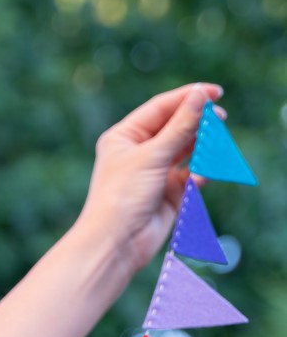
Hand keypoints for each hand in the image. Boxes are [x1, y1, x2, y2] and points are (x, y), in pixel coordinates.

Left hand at [75, 82, 224, 277]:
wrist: (117, 243)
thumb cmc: (123, 196)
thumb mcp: (153, 155)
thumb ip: (180, 126)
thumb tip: (201, 96)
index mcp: (125, 137)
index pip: (161, 108)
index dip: (188, 98)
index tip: (215, 93)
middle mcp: (138, 153)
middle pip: (175, 127)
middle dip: (198, 122)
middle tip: (219, 119)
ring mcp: (154, 173)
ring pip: (186, 151)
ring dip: (202, 146)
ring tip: (215, 145)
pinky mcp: (168, 194)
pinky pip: (190, 175)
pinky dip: (199, 172)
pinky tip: (202, 175)